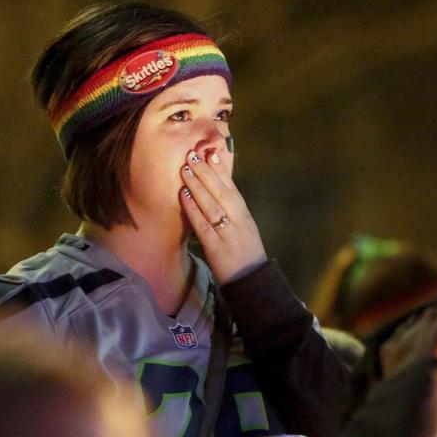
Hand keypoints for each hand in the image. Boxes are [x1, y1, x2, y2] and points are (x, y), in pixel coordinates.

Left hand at [179, 148, 266, 284]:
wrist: (253, 284)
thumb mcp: (244, 232)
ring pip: (211, 205)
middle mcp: (239, 222)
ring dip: (197, 185)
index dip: (221, 171)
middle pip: (221, 192)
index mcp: (245, 217)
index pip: (232, 189)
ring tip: (185, 169)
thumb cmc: (245, 258)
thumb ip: (232, 215)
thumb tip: (217, 196)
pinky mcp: (217, 248)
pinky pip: (203, 224)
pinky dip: (193, 208)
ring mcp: (228, 234)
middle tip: (193, 154)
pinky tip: (184, 195)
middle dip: (206, 172)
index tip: (212, 153)